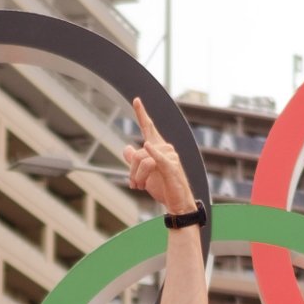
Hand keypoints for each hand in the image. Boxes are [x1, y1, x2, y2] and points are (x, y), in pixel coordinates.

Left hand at [120, 97, 196, 214]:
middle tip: (133, 185)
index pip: (148, 128)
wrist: (177, 203)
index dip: (142, 114)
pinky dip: (152, 153)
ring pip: (143, 160)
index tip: (136, 100)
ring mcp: (170, 157)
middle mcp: (165, 148)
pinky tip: (147, 147)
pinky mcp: (172, 167)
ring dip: (137, 177)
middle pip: (138, 152)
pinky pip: (158, 159)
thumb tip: (126, 148)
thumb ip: (135, 160)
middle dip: (132, 170)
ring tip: (139, 188)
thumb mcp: (144, 173)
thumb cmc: (163, 187)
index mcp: (158, 147)